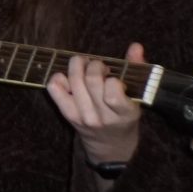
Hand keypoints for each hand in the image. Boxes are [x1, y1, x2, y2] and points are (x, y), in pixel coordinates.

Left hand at [48, 41, 146, 169]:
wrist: (110, 145)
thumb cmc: (125, 117)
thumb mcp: (137, 98)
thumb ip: (137, 69)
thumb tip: (136, 46)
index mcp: (124, 114)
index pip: (113, 93)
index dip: (112, 79)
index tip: (114, 78)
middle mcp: (102, 117)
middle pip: (91, 81)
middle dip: (94, 66)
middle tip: (98, 67)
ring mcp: (83, 117)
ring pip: (74, 81)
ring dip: (77, 66)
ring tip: (84, 65)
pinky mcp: (68, 114)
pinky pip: (55, 89)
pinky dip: (59, 77)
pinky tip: (68, 78)